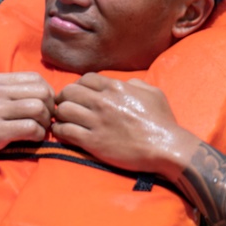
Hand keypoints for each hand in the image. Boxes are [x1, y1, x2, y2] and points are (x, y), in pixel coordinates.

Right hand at [0, 73, 54, 162]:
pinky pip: (30, 128)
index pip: (36, 78)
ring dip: (45, 122)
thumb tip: (36, 93)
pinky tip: (31, 139)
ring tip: (38, 130)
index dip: (47, 93)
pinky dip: (38, 135)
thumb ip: (6, 90)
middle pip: (42, 92)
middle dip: (50, 107)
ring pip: (39, 108)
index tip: (44, 106)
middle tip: (44, 120)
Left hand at [53, 73, 195, 176]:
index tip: (79, 95)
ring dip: (61, 115)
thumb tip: (126, 83)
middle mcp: (103, 101)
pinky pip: (65, 132)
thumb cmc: (162, 121)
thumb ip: (137, 84)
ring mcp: (96, 122)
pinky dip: (60, 131)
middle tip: (67, 107)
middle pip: (69, 92)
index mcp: (117, 87)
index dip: (79, 85)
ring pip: (64, 110)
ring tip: (64, 120)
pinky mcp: (93, 142)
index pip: (85, 79)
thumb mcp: (154, 93)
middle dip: (65, 98)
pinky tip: (64, 133)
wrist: (165, 147)